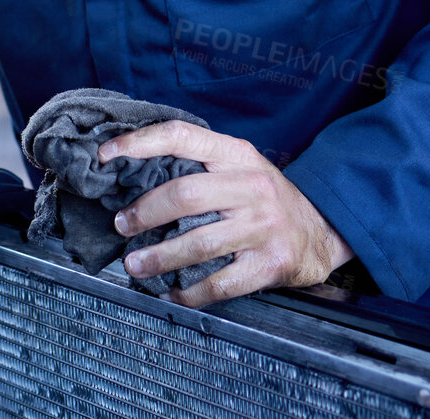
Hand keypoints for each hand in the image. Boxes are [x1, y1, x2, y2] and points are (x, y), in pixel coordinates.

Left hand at [98, 120, 354, 307]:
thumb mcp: (240, 166)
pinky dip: (189, 292)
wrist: (324, 230)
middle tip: (121, 226)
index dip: (138, 143)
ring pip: (199, 243)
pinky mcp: (271, 264)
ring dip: (159, 257)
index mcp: (237, 155)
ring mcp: (263, 226)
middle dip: (145, 213)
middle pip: (185, 195)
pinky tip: (172, 293)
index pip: (182, 136)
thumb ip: (198, 164)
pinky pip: (221, 282)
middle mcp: (251, 186)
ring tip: (135, 265)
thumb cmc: (265, 197)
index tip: (105, 155)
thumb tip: (132, 172)